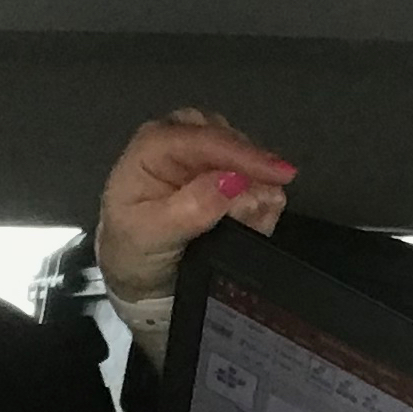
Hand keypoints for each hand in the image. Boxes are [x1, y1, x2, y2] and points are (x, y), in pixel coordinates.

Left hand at [95, 109, 296, 305]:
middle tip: (264, 204)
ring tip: (255, 218)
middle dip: (251, 169)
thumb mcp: (153, 234)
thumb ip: (193, 207)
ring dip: (258, 185)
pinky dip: (261, 196)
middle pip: (229, 138)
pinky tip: (258, 216)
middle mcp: (181, 140)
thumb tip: (234, 181)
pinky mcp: (222, 173)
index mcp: (153, 145)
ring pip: (244, 155)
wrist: (138, 273)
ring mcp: (203, 155)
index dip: (243, 155)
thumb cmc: (134, 248)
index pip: (202, 139)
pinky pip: (253, 175)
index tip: (278, 174)